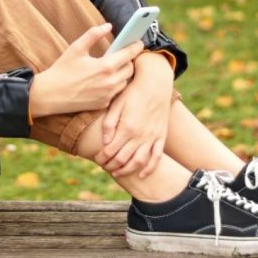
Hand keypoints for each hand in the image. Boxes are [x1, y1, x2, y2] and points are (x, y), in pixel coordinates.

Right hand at [29, 23, 143, 117]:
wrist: (50, 95)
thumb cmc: (62, 70)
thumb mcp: (76, 48)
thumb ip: (93, 34)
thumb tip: (108, 26)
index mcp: (105, 66)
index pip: (129, 54)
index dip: (136, 46)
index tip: (139, 42)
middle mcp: (110, 82)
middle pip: (130, 69)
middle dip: (128, 61)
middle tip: (121, 55)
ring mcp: (108, 95)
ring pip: (125, 82)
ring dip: (122, 74)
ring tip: (112, 67)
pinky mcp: (103, 104)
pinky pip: (116, 92)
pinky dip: (114, 85)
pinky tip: (104, 80)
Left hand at [95, 52, 173, 177]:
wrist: (155, 83)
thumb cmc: (132, 91)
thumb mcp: (116, 103)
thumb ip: (109, 123)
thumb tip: (105, 142)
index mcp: (127, 127)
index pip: (110, 151)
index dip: (101, 158)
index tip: (97, 159)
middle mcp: (140, 135)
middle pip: (123, 159)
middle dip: (111, 165)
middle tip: (104, 166)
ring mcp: (152, 137)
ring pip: (139, 162)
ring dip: (127, 170)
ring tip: (117, 172)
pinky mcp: (161, 136)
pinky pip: (156, 157)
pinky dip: (149, 168)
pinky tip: (141, 175)